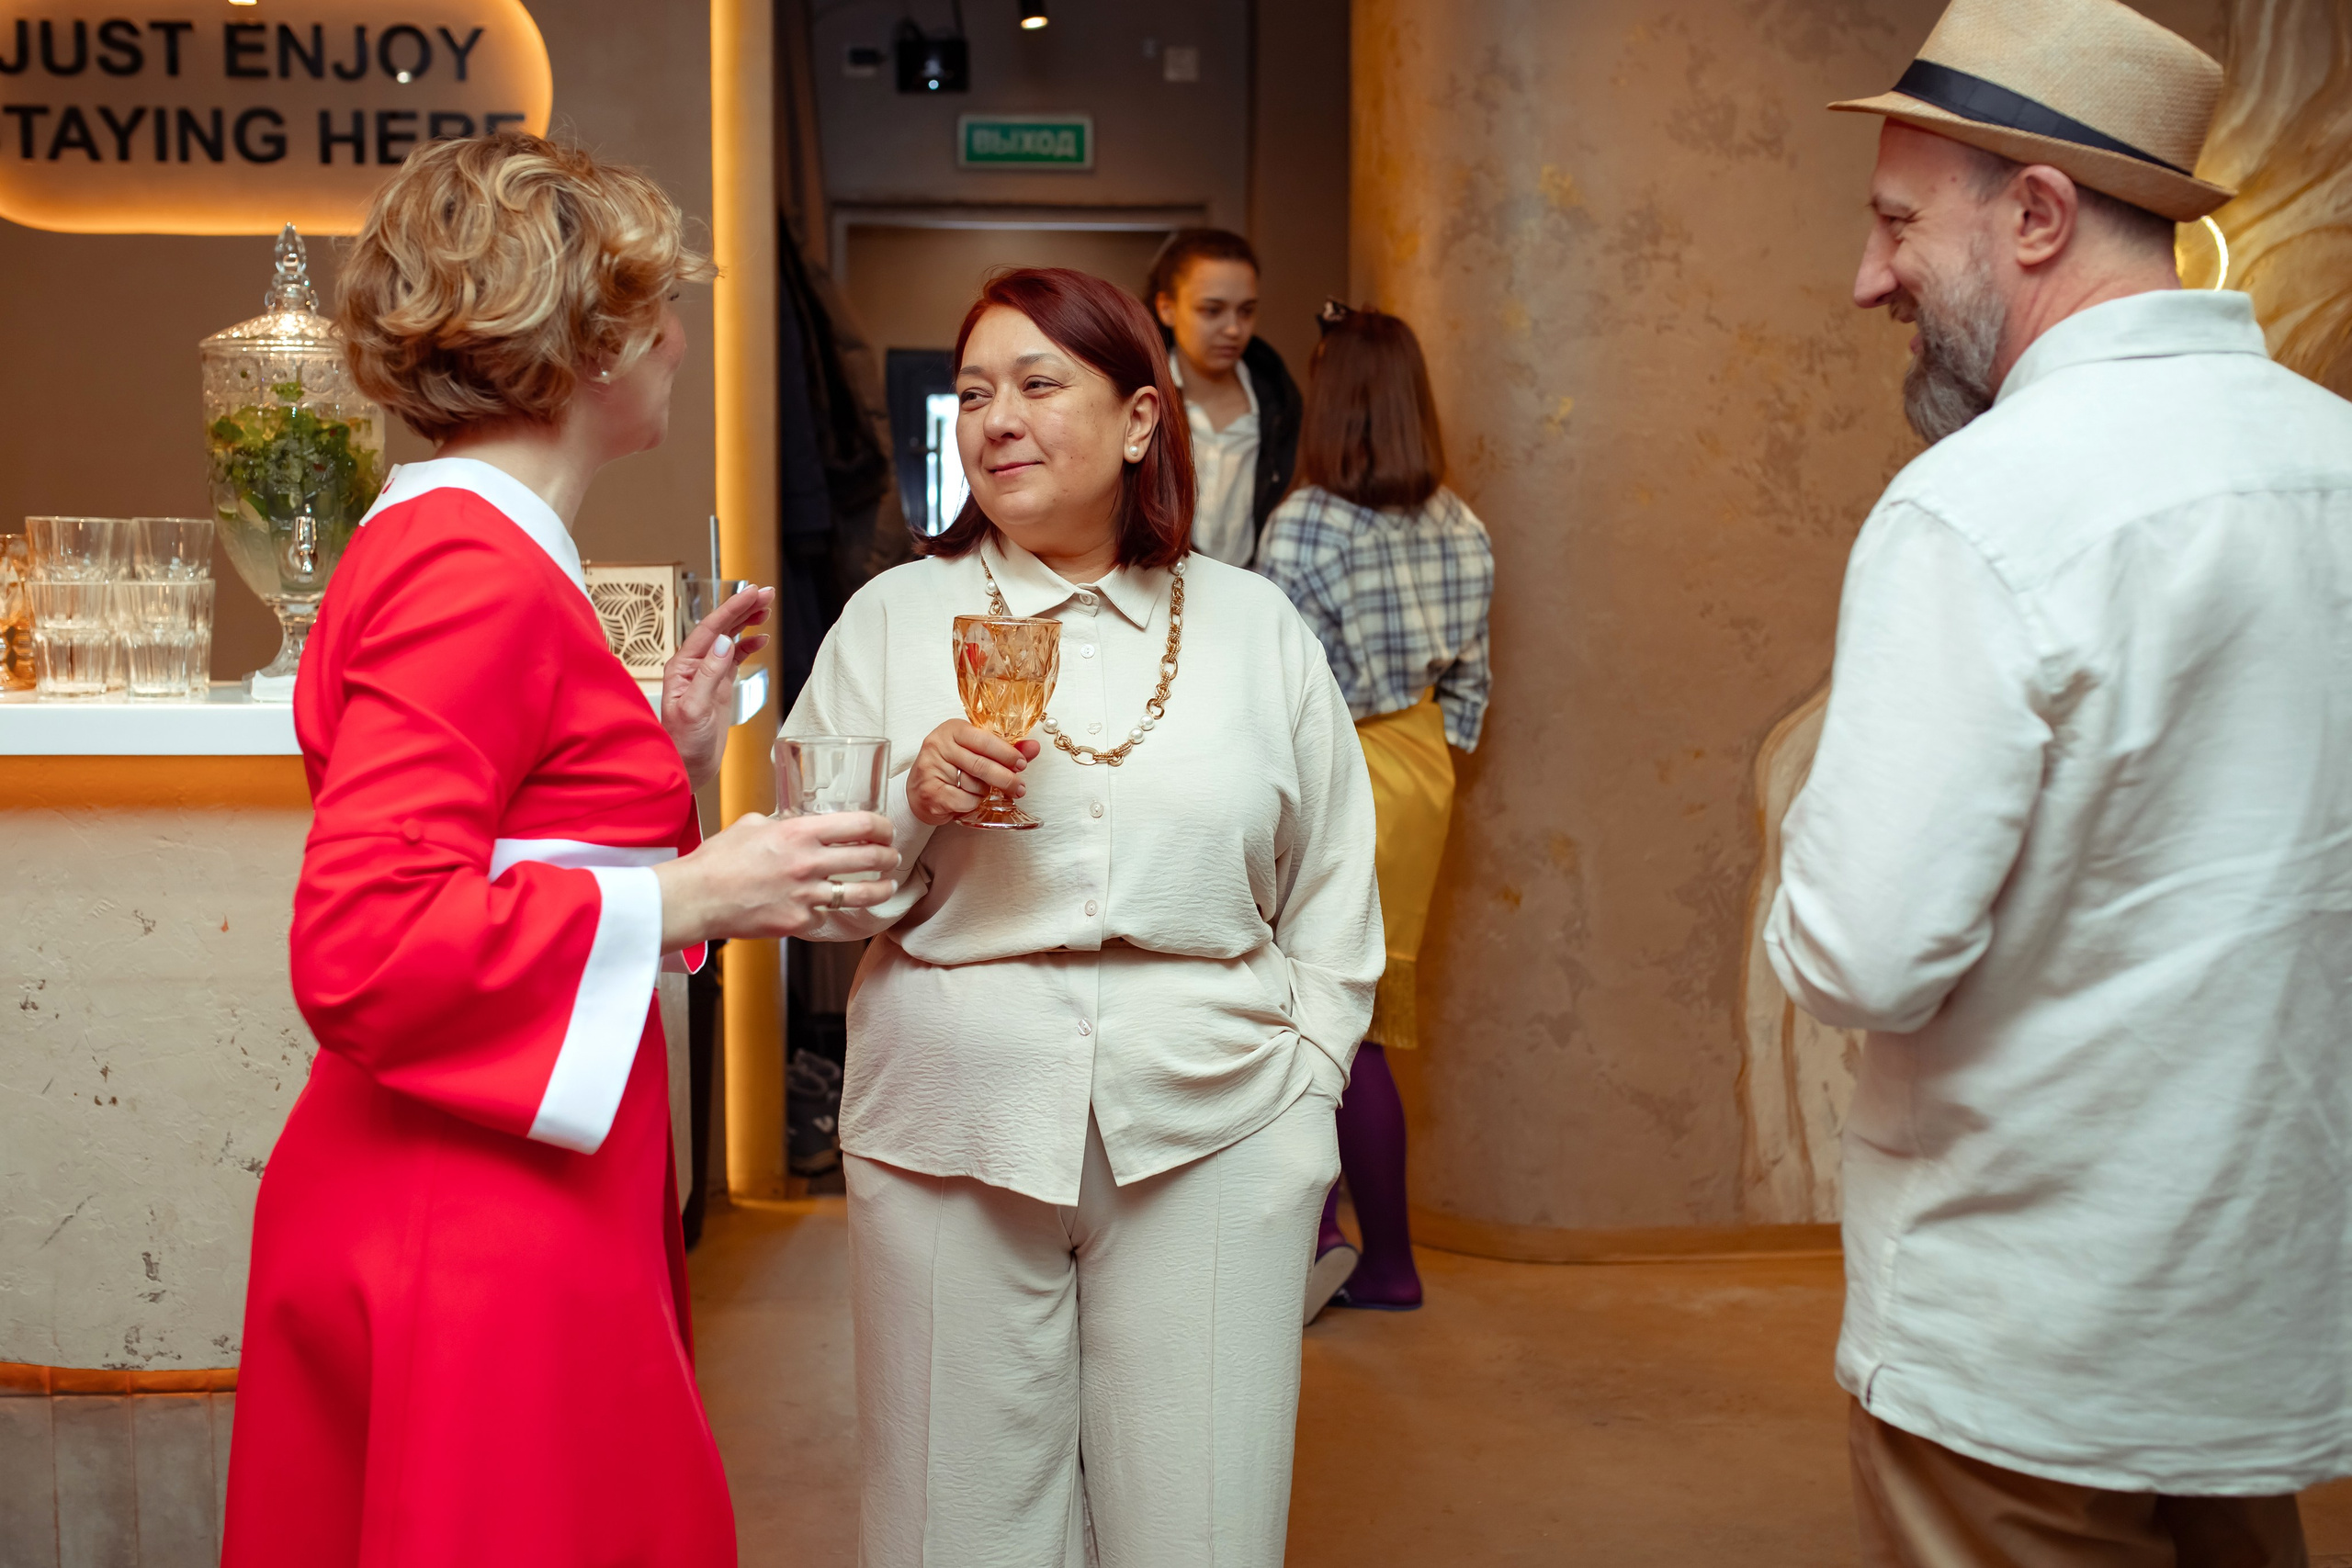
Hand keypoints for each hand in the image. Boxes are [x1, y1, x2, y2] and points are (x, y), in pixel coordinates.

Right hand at [654, 810, 897, 947]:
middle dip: (888, 857)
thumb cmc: (718, 860)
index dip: (881, 826)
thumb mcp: (752, 825)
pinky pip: (825, 916)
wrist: (697, 898)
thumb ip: (782, 823)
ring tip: (887, 886)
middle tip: (892, 857)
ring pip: (860, 894)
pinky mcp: (798, 921)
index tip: (886, 830)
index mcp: (799, 833)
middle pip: (870, 858)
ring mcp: (806, 896)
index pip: (859, 824)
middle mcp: (809, 863)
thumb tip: (795, 824)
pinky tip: (829, 907)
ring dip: (881, 889)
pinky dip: (828, 912)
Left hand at [663, 585, 775, 789]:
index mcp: (683, 666)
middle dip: (743, 608)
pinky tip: (761, 638)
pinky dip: (748, 646)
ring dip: (747, 622)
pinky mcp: (718, 686)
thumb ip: (709, 674)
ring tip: (766, 607)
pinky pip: (734, 658)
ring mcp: (707, 674)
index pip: (712, 628)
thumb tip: (725, 643)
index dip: (734, 608)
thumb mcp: (695, 709)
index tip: (753, 593)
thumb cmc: (683, 743)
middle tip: (766, 592)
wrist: (685, 768)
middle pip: (721, 628)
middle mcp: (694, 665)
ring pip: (729, 639)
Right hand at [910, 721, 1040, 825]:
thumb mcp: (976, 753)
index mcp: (952, 728)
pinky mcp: (929, 791)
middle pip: (982, 763)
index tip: (1022, 763)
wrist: (918, 793)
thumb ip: (1004, 750)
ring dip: (985, 793)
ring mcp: (931, 767)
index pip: (985, 739)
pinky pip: (965, 800)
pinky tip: (967, 801)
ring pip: (975, 784)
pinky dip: (972, 804)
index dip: (1007, 753)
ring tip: (981, 792)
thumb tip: (1033, 748)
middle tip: (1019, 788)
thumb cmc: (950, 770)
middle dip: (1006, 779)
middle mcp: (938, 744)